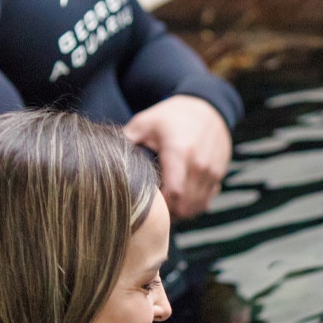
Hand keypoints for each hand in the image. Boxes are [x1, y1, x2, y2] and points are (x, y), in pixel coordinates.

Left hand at [125, 94, 231, 219]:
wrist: (207, 108)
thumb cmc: (171, 116)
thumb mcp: (145, 123)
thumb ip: (125, 142)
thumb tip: (103, 159)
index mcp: (179, 152)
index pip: (174, 194)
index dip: (161, 207)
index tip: (148, 206)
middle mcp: (199, 164)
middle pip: (186, 206)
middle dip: (170, 214)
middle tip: (154, 211)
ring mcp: (212, 171)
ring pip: (197, 207)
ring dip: (182, 212)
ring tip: (166, 207)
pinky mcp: (219, 175)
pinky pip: (206, 201)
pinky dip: (194, 205)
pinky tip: (181, 199)